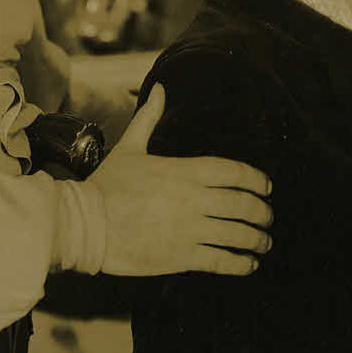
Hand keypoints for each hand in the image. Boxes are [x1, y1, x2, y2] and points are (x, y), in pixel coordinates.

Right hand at [86, 84, 272, 275]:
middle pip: (244, 204)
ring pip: (238, 234)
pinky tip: (250, 264)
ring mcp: (189, 229)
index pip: (235, 172)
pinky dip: (241, 264)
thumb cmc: (107, 185)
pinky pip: (222, 261)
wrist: (83, 224)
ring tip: (264, 241)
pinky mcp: (181, 257)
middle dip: (263, 211)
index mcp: (185, 170)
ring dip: (258, 238)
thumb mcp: (130, 147)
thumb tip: (159, 88)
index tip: (267, 187)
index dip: (257, 180)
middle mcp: (194, 199)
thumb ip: (149, 118)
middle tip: (268, 216)